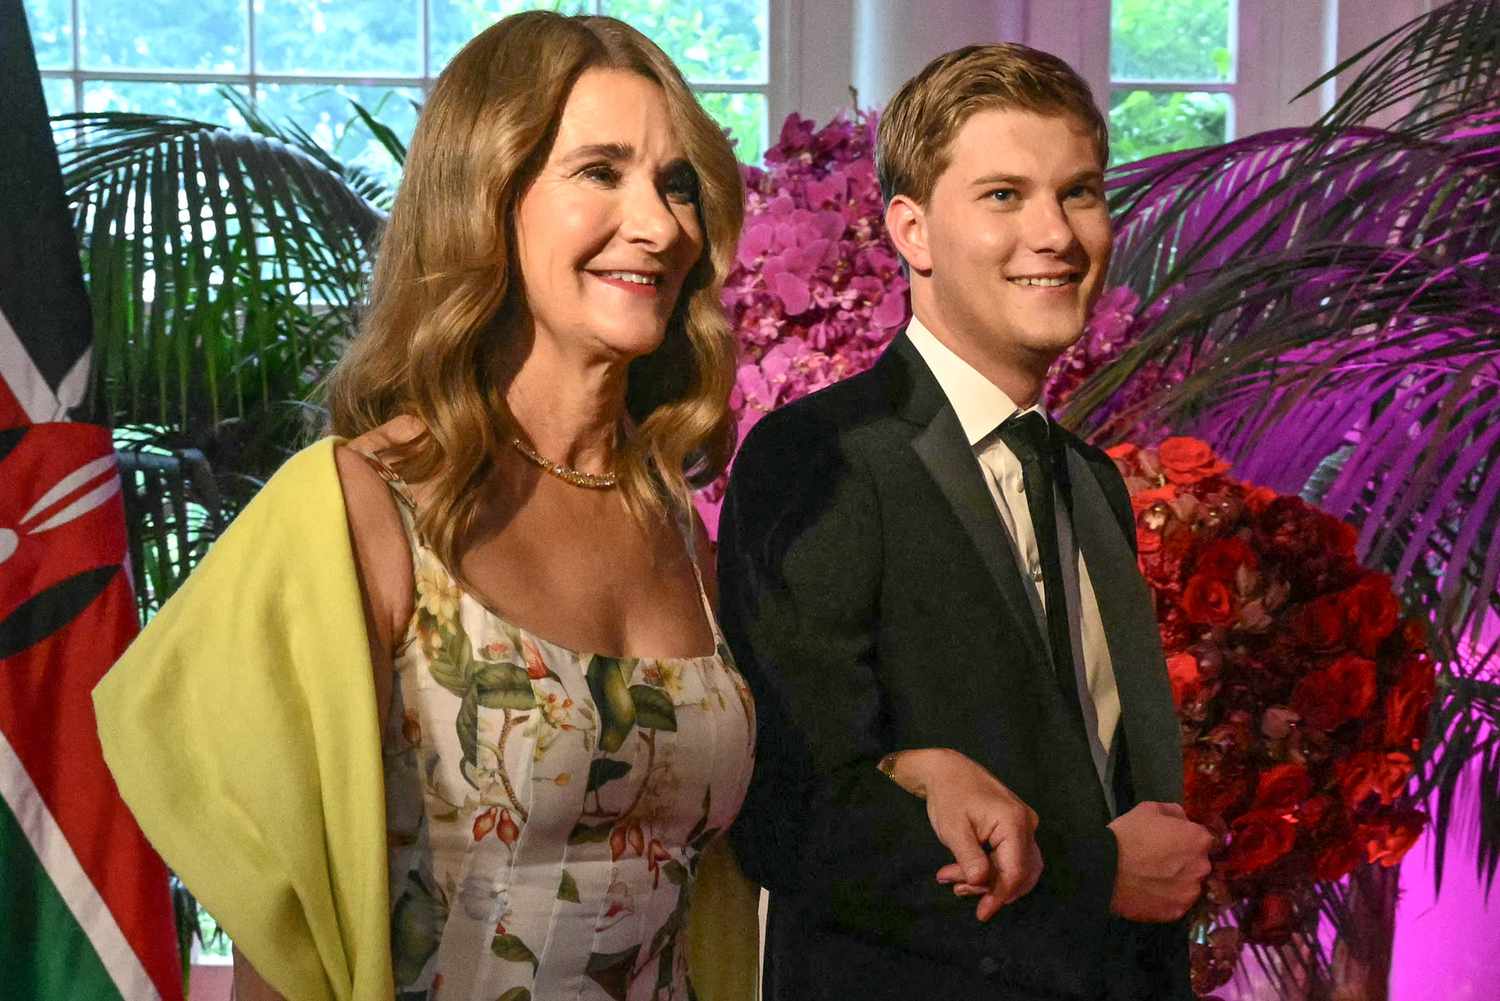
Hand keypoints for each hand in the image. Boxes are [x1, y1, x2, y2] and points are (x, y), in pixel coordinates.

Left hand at [887, 748, 1043, 920]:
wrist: (947, 769)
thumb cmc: (949, 795)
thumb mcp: (953, 830)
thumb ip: (969, 859)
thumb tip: (982, 885)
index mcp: (1013, 822)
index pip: (1016, 871)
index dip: (1000, 895)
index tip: (982, 914)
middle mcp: (1026, 824)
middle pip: (1019, 872)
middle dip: (989, 887)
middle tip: (955, 887)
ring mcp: (1023, 826)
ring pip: (1015, 868)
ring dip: (987, 880)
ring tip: (953, 880)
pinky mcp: (1016, 829)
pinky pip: (1009, 858)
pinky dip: (989, 869)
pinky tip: (963, 873)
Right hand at [1107, 801, 1213, 922]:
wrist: (1106, 868)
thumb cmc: (1128, 834)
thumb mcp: (1149, 809)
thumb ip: (1173, 812)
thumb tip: (1183, 820)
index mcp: (1199, 839)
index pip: (1204, 839)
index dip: (1188, 840)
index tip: (1175, 842)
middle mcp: (1202, 867)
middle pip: (1199, 864)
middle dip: (1185, 861)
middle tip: (1161, 861)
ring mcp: (1191, 892)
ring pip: (1189, 885)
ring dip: (1177, 882)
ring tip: (1153, 879)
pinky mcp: (1177, 911)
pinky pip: (1176, 903)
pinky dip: (1166, 899)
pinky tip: (1150, 892)